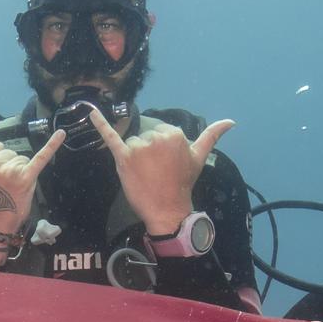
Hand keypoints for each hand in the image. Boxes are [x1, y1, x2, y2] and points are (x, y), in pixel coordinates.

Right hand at [0, 129, 65, 265]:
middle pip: (10, 153)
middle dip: (9, 168)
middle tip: (1, 188)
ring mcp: (9, 170)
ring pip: (22, 159)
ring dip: (20, 173)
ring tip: (11, 190)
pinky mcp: (26, 177)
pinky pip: (41, 157)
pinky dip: (52, 145)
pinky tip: (61, 134)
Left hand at [97, 110, 233, 236]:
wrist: (168, 209)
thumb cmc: (183, 183)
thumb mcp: (199, 157)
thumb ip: (212, 135)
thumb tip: (231, 121)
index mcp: (174, 134)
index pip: (160, 132)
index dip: (161, 150)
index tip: (165, 165)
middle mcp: (156, 137)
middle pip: (145, 136)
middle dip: (148, 152)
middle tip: (156, 171)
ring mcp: (139, 147)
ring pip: (132, 143)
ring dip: (135, 157)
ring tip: (145, 173)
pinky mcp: (123, 158)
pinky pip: (110, 138)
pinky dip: (100, 124)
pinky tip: (91, 112)